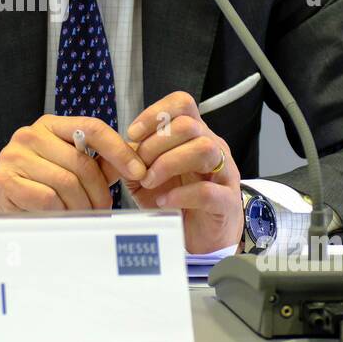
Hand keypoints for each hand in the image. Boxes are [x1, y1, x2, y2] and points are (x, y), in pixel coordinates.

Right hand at [0, 115, 147, 212]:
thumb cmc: (38, 186)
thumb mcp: (69, 168)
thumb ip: (98, 164)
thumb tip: (133, 164)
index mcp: (50, 126)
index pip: (92, 128)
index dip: (119, 150)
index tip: (137, 171)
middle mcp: (30, 135)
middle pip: (82, 162)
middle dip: (99, 192)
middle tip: (103, 208)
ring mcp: (14, 156)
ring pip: (66, 182)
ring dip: (81, 206)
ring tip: (82, 215)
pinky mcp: (4, 180)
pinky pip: (47, 198)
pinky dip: (60, 211)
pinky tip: (59, 215)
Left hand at [103, 91, 243, 253]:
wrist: (201, 237)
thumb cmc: (177, 202)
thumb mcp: (148, 176)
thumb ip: (133, 159)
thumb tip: (115, 148)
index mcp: (195, 136)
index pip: (182, 104)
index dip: (156, 113)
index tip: (133, 134)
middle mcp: (213, 148)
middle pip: (189, 125)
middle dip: (156, 144)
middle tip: (140, 167)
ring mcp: (224, 174)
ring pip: (204, 149)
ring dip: (168, 164)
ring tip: (150, 182)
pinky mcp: (227, 202)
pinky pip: (207, 191)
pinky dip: (180, 195)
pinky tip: (164, 201)